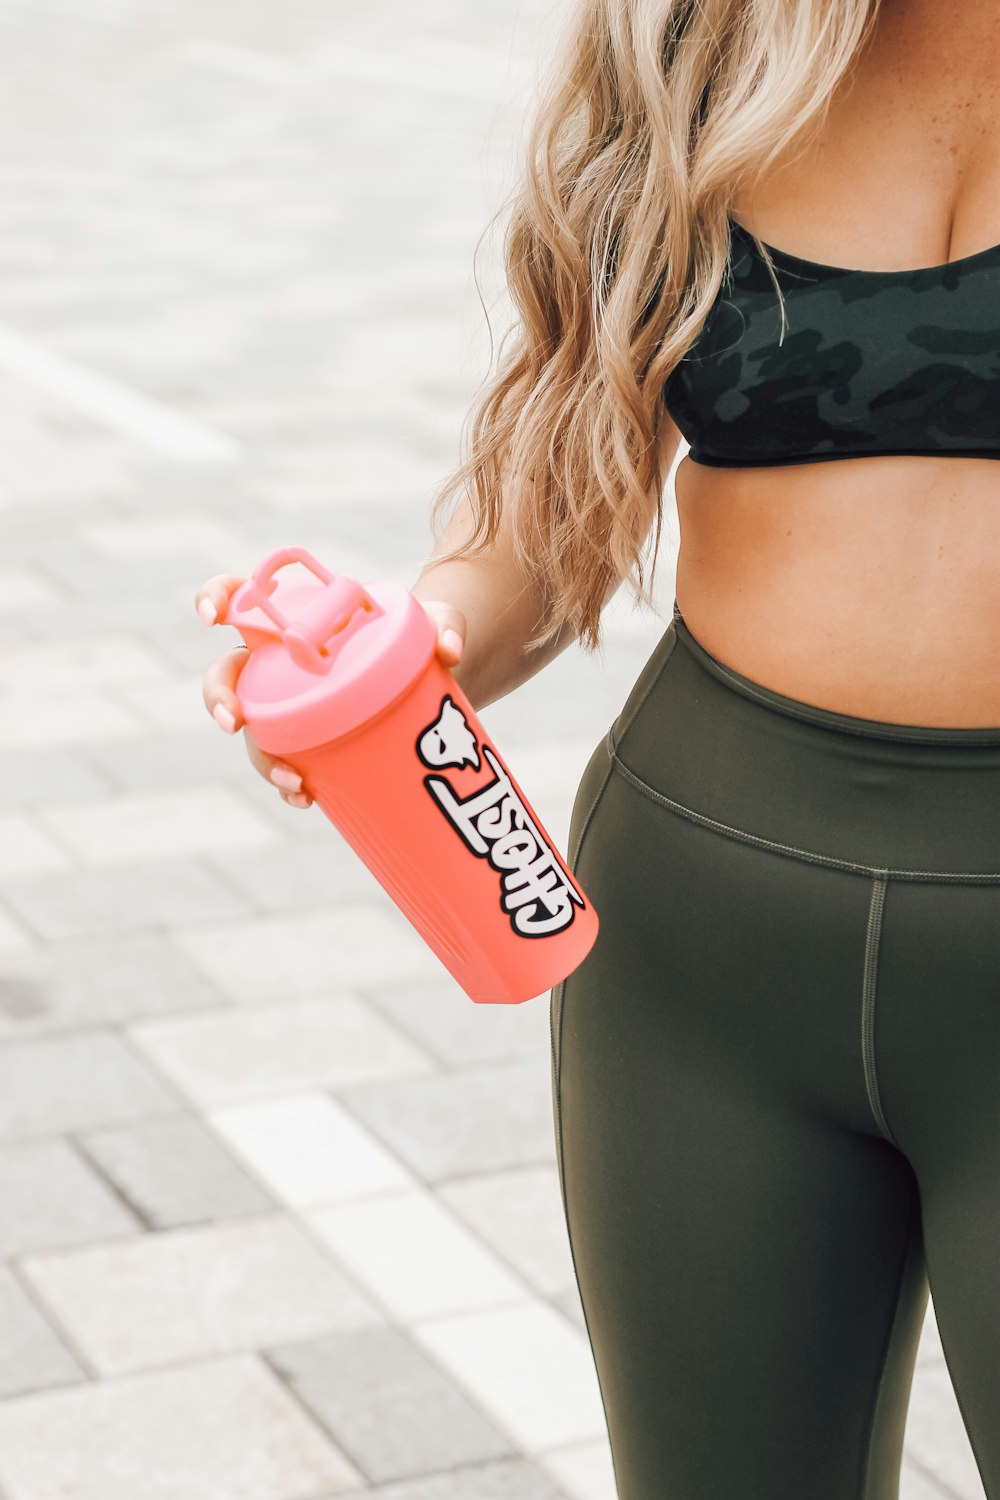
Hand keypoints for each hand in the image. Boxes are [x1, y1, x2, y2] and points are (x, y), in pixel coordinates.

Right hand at [194, 576, 467, 809]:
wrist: (433, 680)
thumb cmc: (419, 638)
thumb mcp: (436, 625)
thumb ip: (445, 626)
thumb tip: (450, 651)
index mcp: (297, 617)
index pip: (242, 596)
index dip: (216, 597)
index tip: (210, 615)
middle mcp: (281, 663)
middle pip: (228, 676)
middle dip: (219, 700)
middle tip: (236, 723)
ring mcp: (291, 707)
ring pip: (254, 732)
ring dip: (262, 759)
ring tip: (295, 781)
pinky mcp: (309, 742)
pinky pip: (286, 763)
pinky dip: (289, 784)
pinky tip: (307, 798)